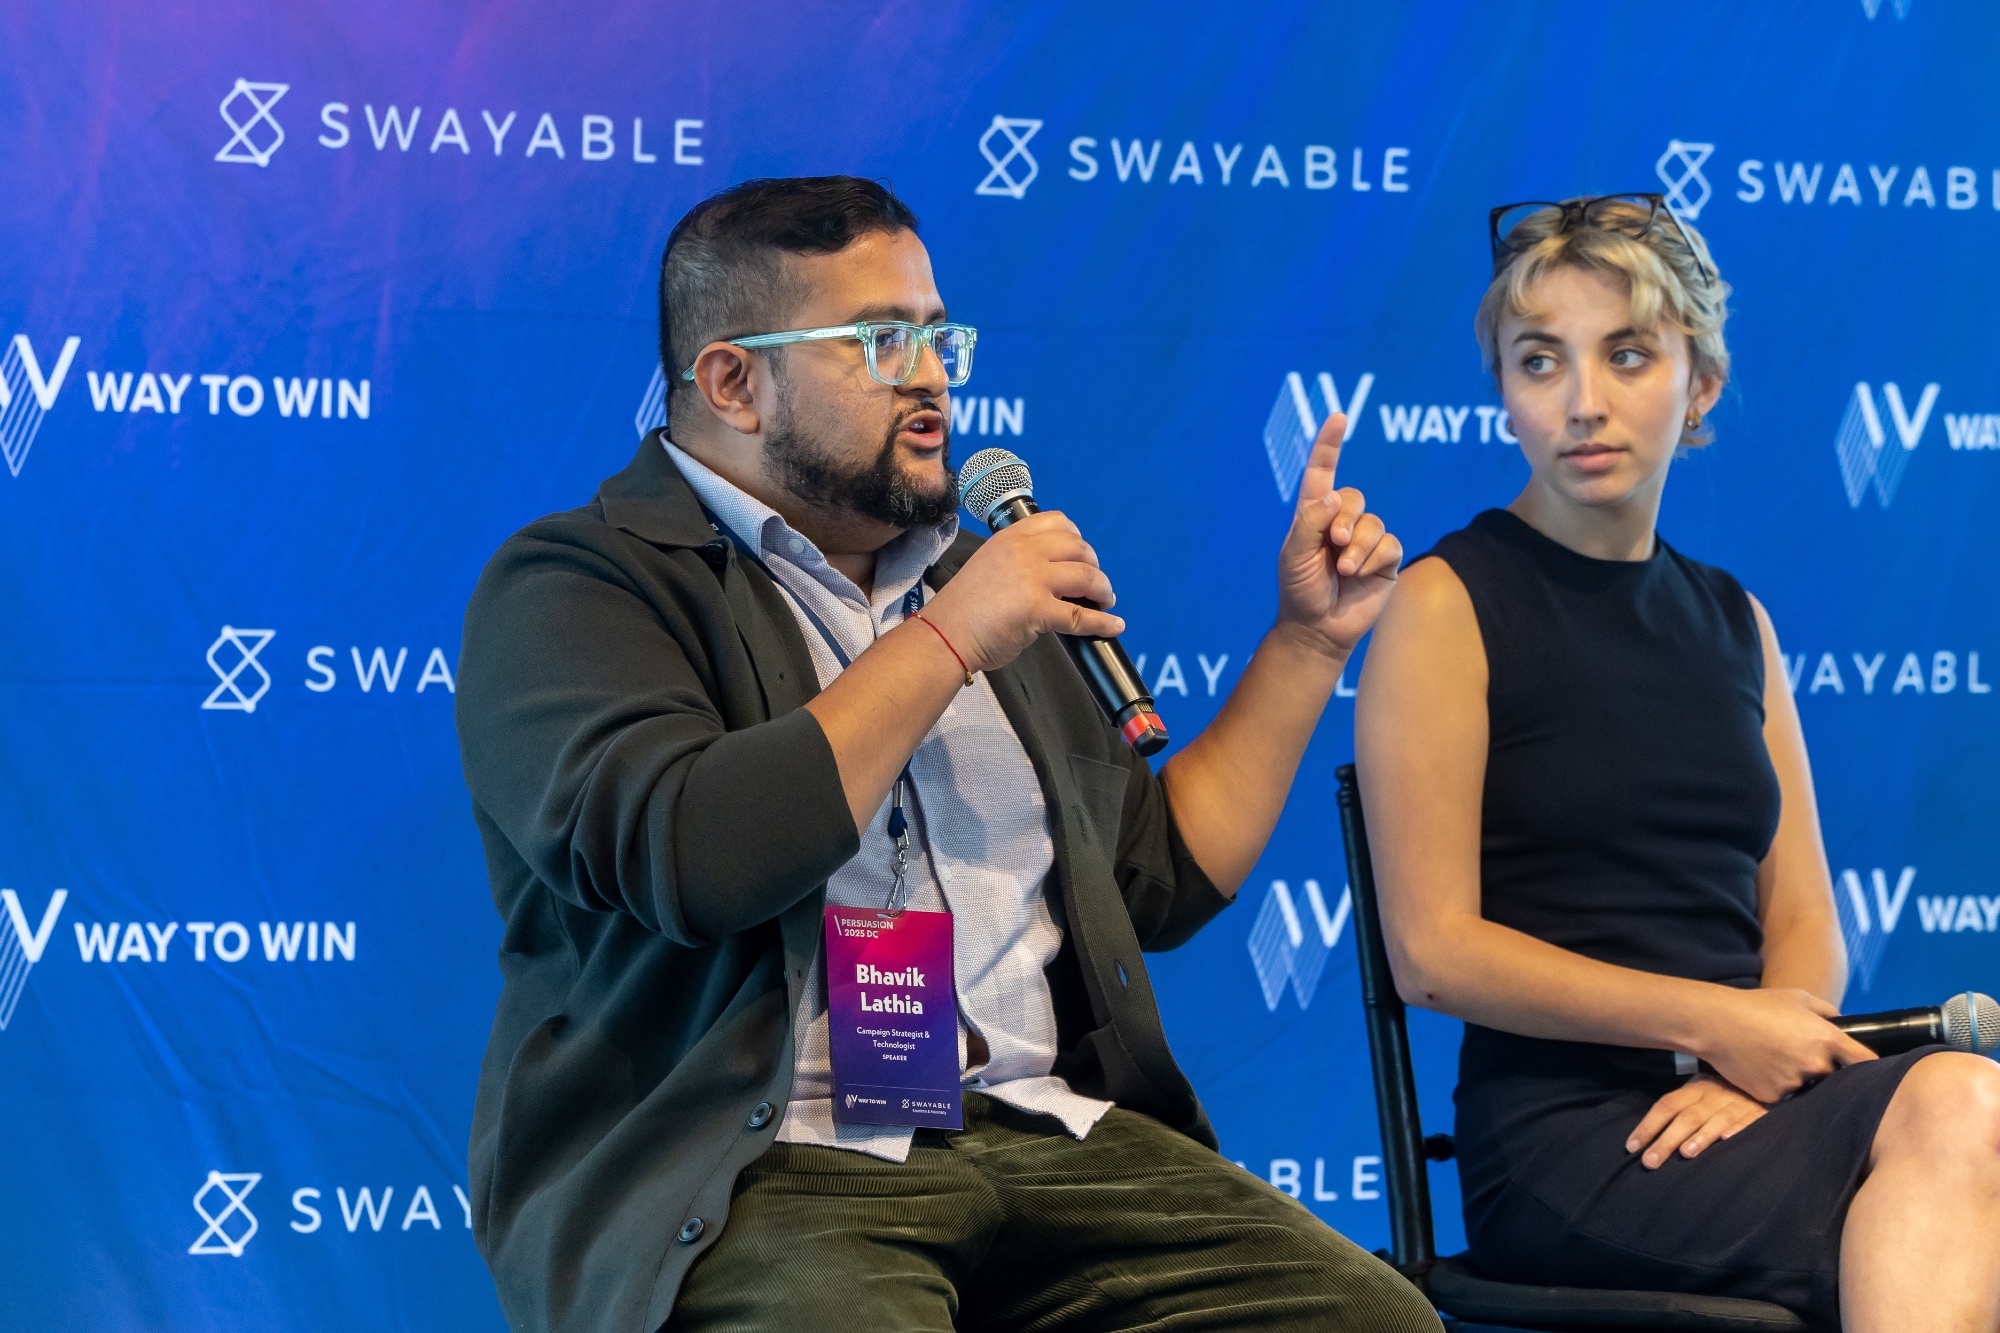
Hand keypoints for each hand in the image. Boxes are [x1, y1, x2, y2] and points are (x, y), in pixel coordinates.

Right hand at [922, 510, 1122, 673]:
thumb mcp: (990, 565)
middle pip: (1080, 550)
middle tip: (1097, 586)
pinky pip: (1081, 615)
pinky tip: (1114, 626)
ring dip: (1103, 591)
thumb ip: (1019, 562)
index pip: (1058, 523)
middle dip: (1095, 568)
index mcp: (1011, 537)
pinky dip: (1103, 622)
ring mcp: (1032, 578)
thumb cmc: (964, 608)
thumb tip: (1054, 576)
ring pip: (1087, 577)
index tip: (1084, 555)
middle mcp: (1024, 552)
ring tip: (1105, 602)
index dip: (1079, 539)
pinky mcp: (1038, 609)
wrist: (945, 633)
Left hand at [1275, 413, 1402, 657]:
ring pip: (1373, 523)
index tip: (1339, 416)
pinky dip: (1374, 560)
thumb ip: (1309, 523)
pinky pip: (1389, 544)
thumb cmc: (1300, 590)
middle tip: (1335, 545)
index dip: (1329, 444)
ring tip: (1345, 570)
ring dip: (1358, 549)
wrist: (1318, 629)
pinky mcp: (1385, 559)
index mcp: (1313, 515)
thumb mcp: (1293, 556)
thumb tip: (1335, 497)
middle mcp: (1341, 522)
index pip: (1322, 472)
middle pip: (1354, 497)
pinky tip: (1361, 576)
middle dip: (1345, 520)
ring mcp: (1365, 540)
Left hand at [1626, 1073, 1765, 1169]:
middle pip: (1687, 1117)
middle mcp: (1714, 1094)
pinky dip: (1738, 1130)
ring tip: (1685, 1153)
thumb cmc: (1721, 1097)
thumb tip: (1645, 1140)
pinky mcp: (1758, 1114)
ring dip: (1700, 1137)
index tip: (1632, 1147)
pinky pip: (1748, 1122)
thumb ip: (1678, 1113)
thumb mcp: (1699, 1096)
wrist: (1761, 1083)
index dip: (1648, 1126)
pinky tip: (1727, 1139)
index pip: (1666, 1106)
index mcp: (1695, 1089)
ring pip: (1715, 1120)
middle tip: (1650, 1161)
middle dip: (1667, 1140)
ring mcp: (1737, 1103)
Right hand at [1694, 987, 1877, 1103]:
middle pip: (1833, 1078)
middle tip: (1801, 1056)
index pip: (1865, 1061)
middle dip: (1823, 1071)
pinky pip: (1782, 1095)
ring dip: (1797, 1079)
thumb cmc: (1757, 1005)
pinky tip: (1760, 1069)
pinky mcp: (1772, 1096)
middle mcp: (1815, 1064)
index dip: (1871, 1067)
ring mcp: (1793, 1083)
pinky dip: (1775, 1086)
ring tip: (1774, 1060)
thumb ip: (1827, 1011)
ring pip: (1806, 1088)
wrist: (1716, 1022)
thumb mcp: (1797, 997)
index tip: (1872, 1072)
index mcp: (1827, 1039)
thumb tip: (1842, 1023)